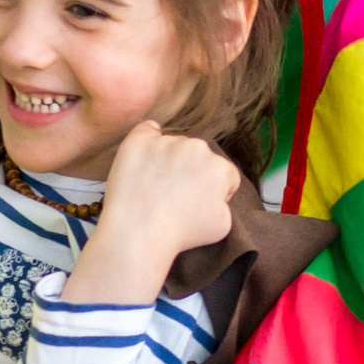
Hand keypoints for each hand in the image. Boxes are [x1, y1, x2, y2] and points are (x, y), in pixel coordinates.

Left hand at [67, 120, 240, 304]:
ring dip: (169, 161)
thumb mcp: (223, 225)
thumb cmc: (181, 233)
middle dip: (191, 172)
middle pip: (199, 157)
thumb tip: (215, 193)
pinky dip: (148, 140)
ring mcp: (167, 141)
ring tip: (154, 189)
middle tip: (174, 197)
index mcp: (220, 168)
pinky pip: (147, 130)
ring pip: (174, 146)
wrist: (139, 232)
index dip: (214, 192)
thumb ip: (225, 202)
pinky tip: (144, 158)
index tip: (198, 205)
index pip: (224, 174)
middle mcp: (197, 147)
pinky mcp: (139, 140)